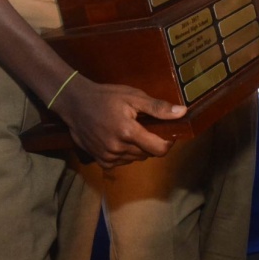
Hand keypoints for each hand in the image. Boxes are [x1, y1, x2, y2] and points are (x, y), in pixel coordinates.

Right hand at [52, 75, 185, 168]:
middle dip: (152, 142)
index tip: (168, 132)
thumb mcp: (133, 97)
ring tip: (132, 130)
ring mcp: (108, 157)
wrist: (75, 104)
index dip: (168, 142)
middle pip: (148, 154)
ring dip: (140, 148)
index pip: (159, 149)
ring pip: (136, 158)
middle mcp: (118, 149)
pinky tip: (121, 139)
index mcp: (128, 132)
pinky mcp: (101, 161)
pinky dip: (127, 153)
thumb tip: (183, 112)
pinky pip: (123, 162)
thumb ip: (158, 108)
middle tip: (147, 126)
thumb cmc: (106, 97)